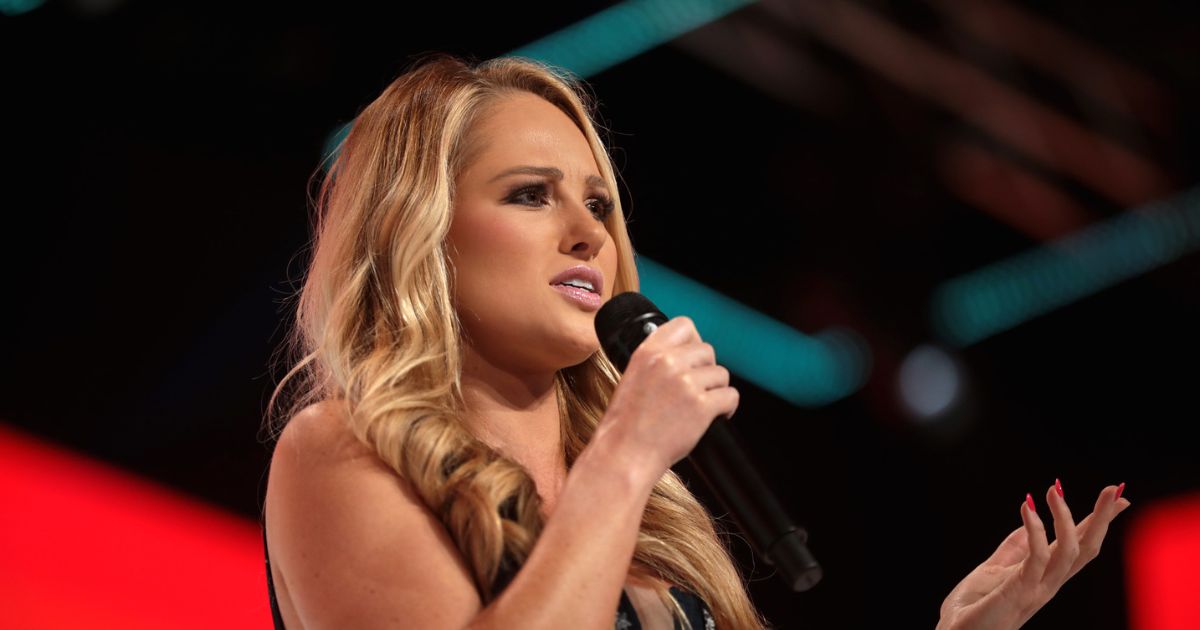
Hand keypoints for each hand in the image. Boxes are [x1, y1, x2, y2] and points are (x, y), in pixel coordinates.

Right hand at [598, 316, 738, 474]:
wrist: (625, 454)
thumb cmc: (626, 425)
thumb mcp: (632, 378)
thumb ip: (656, 362)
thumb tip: (685, 356)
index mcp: (647, 353)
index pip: (684, 326)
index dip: (693, 340)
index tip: (693, 357)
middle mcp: (667, 363)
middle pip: (707, 351)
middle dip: (706, 370)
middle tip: (697, 389)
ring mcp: (686, 384)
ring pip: (722, 374)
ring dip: (716, 390)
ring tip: (702, 406)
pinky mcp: (701, 406)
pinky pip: (730, 396)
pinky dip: (727, 408)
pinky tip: (715, 417)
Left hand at [936, 483, 1130, 629]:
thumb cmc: (974, 607)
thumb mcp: (996, 569)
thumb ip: (1014, 547)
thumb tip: (1030, 519)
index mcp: (1045, 575)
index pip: (1080, 544)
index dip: (1099, 521)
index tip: (1119, 496)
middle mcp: (1048, 583)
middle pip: (1086, 548)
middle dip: (1102, 518)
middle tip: (1114, 488)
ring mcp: (1037, 589)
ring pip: (1070, 552)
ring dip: (1066, 518)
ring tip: (1054, 490)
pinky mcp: (1019, 591)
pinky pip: (1036, 558)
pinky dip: (1035, 531)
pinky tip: (1028, 508)